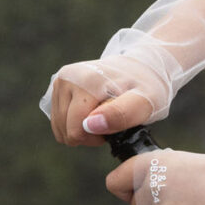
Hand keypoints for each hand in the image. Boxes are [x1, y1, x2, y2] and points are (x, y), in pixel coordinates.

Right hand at [48, 60, 164, 146]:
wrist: (142, 66)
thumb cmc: (146, 86)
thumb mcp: (146, 101)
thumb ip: (121, 114)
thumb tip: (90, 124)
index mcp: (86, 81)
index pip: (76, 131)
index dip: (96, 138)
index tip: (116, 126)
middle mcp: (68, 77)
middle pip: (65, 130)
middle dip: (88, 134)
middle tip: (111, 121)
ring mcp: (61, 80)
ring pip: (59, 126)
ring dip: (82, 128)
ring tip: (104, 115)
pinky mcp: (58, 84)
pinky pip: (58, 119)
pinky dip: (75, 121)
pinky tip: (93, 111)